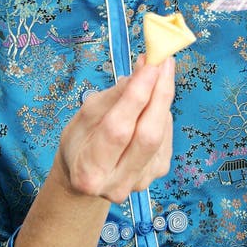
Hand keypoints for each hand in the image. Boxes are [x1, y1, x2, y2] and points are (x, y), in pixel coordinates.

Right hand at [54, 55, 174, 203]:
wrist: (87, 179)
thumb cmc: (79, 144)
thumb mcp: (83, 118)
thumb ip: (112, 98)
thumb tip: (141, 72)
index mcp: (89, 172)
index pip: (118, 129)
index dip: (136, 95)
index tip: (149, 65)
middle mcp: (118, 184)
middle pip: (148, 135)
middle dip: (159, 94)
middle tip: (164, 62)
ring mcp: (141, 181)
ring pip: (161, 133)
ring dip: (162, 98)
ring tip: (157, 73)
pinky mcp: (158, 173)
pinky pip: (166, 135)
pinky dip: (161, 112)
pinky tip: (153, 101)